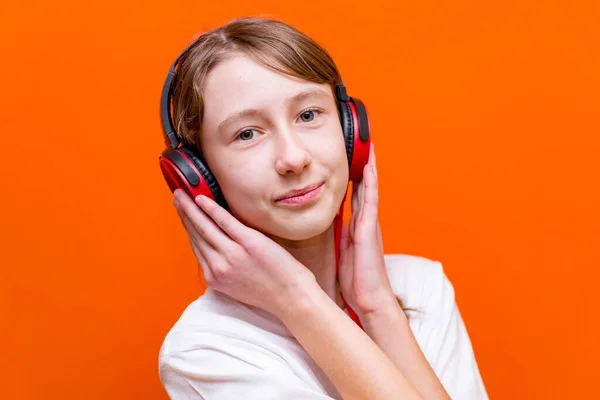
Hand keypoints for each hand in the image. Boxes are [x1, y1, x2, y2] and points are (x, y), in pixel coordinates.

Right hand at [172, 189, 316, 318]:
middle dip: (184, 214)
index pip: (196, 247)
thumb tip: (217, 250)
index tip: (182, 214)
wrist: (290, 297)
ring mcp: (232, 254)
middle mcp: (218, 266)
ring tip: (182, 193)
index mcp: (214, 278)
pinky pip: (224, 221)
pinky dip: (210, 208)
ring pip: (204, 227)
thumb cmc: (270, 291)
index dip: (187, 228)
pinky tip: (200, 198)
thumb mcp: (237, 286)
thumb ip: (224, 269)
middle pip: (196, 235)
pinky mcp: (248, 242)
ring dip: (190, 208)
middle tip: (177, 197)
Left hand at [338, 144, 397, 319]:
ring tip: (368, 146)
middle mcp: (366, 221)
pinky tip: (369, 169)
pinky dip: (371, 184)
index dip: (354, 176)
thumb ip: (338, 235)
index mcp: (357, 226)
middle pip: (365, 187)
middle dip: (363, 165)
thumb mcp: (342, 251)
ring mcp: (370, 224)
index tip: (351, 157)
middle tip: (362, 142)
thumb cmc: (355, 279)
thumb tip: (329, 222)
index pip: (356, 194)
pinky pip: (371, 202)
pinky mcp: (369, 230)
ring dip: (369, 168)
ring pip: (370, 189)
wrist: (368, 298)